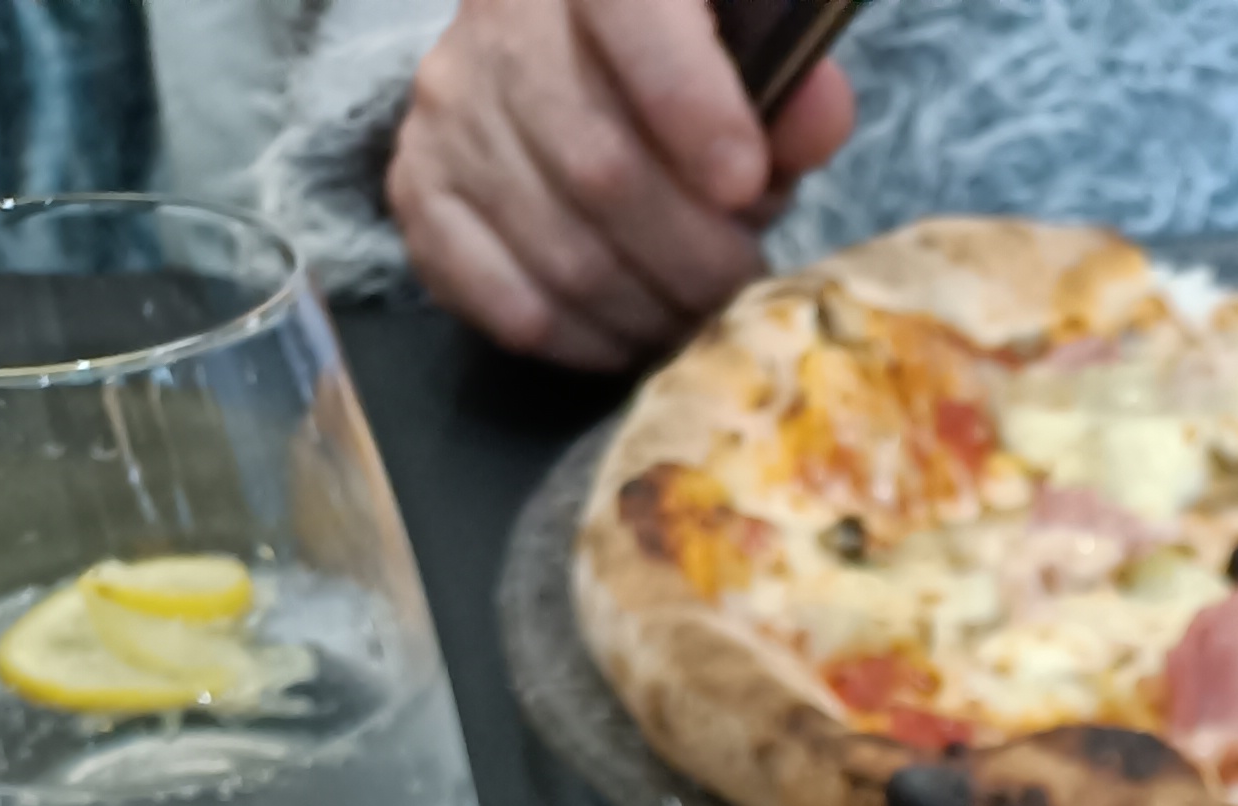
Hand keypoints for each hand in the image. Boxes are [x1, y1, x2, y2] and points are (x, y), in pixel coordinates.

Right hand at [389, 0, 854, 369]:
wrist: (562, 61)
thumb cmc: (675, 69)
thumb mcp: (744, 57)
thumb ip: (786, 87)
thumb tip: (817, 117)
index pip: (629, 12)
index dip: (689, 104)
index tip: (744, 184)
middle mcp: (500, 23)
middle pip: (599, 165)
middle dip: (693, 255)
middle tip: (739, 285)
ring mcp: (450, 109)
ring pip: (559, 249)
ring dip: (648, 311)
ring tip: (693, 314)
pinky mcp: (420, 188)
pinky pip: (505, 302)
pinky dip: (582, 341)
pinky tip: (626, 330)